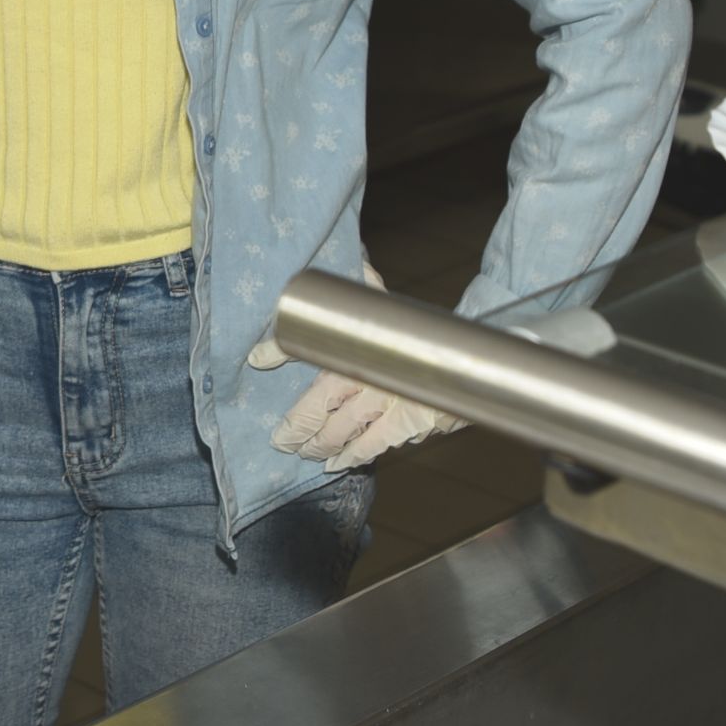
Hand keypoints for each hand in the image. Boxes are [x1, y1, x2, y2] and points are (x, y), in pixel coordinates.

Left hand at [247, 259, 463, 471]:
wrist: (467, 353)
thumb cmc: (421, 327)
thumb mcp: (387, 302)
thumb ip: (368, 285)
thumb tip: (357, 260)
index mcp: (356, 345)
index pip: (307, 347)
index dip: (279, 350)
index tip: (257, 359)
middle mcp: (367, 375)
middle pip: (318, 404)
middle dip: (296, 425)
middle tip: (280, 440)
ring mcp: (386, 401)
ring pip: (340, 430)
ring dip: (317, 444)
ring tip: (301, 452)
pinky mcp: (408, 423)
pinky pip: (372, 446)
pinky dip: (351, 456)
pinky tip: (335, 465)